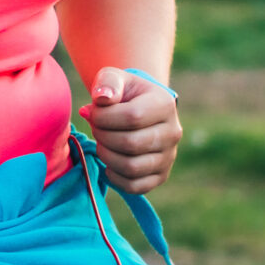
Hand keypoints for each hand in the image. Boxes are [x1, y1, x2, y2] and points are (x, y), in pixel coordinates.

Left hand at [80, 70, 180, 194]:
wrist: (138, 109)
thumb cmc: (123, 93)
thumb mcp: (115, 78)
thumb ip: (107, 81)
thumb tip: (102, 99)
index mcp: (165, 104)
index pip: (132, 117)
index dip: (103, 117)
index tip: (91, 112)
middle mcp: (173, 133)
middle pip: (131, 144)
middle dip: (102, 136)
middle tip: (95, 128)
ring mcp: (169, 157)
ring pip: (131, 167)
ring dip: (106, 156)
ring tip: (102, 142)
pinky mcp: (161, 176)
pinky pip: (134, 186)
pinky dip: (114, 177)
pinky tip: (109, 161)